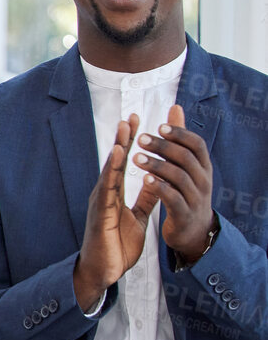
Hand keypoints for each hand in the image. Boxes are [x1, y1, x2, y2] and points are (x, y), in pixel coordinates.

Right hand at [74, 113, 158, 310]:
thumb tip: (155, 181)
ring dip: (117, 148)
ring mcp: (101, 202)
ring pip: (109, 170)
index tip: (138, 123)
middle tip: (131, 115)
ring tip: (124, 128)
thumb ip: (145, 199)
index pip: (123, 164)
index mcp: (114, 195)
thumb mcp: (138, 218)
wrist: (103, 271)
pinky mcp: (101, 212)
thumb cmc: (116, 247)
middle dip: (123, 139)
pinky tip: (117, 154)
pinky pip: (107, 187)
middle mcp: (104, 194)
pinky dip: (112, 168)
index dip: (130, 144)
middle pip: (114, 161)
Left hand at [133, 104, 215, 261]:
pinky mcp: (184, 214)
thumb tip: (175, 107)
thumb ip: (179, 138)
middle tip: (142, 139)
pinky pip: (174, 199)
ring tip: (136, 158)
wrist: (193, 232)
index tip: (159, 126)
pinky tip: (145, 181)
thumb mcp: (186, 165)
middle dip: (164, 147)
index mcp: (203, 167)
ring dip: (157, 165)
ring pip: (179, 177)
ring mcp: (195, 198)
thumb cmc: (185, 192)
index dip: (180, 134)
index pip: (197, 144)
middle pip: (186, 158)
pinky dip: (160, 188)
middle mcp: (203, 180)